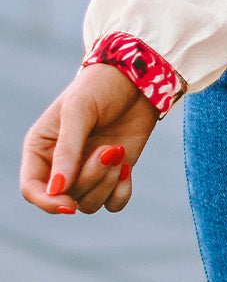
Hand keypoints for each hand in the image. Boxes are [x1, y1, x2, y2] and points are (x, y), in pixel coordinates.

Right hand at [21, 65, 158, 214]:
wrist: (139, 77)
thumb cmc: (101, 86)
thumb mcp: (79, 109)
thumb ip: (67, 150)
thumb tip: (56, 190)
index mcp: (41, 148)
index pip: (32, 189)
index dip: (47, 201)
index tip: (69, 204)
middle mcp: (61, 165)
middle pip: (65, 197)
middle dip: (90, 179)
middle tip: (110, 149)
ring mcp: (87, 171)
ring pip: (89, 204)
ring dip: (107, 183)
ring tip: (119, 150)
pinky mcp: (113, 174)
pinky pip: (112, 204)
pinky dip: (121, 192)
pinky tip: (127, 167)